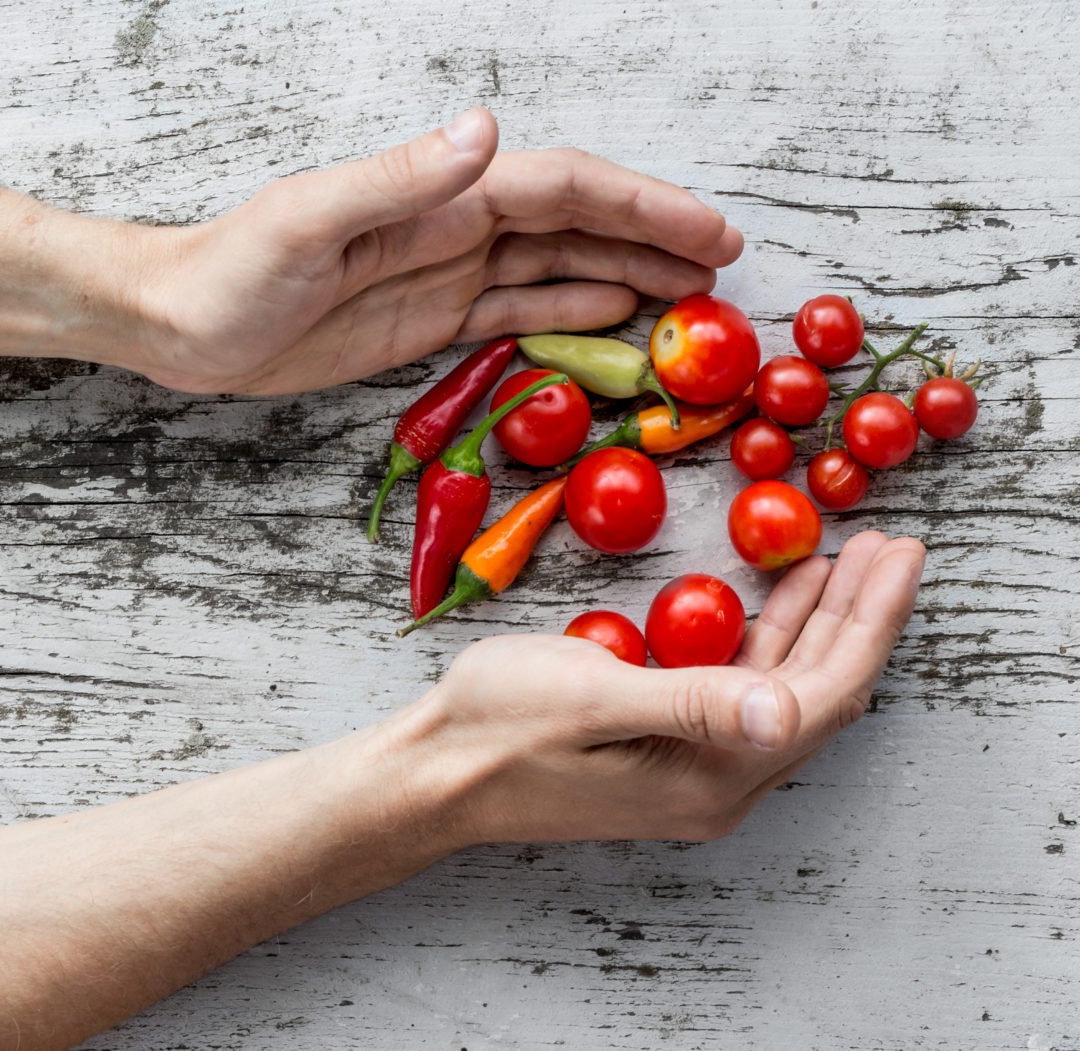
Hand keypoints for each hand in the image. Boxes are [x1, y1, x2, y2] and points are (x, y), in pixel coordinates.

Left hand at [122, 108, 742, 393]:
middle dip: (653, 238)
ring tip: (691, 298)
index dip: (639, 206)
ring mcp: (443, 274)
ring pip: (557, 267)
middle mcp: (452, 227)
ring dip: (626, 276)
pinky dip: (570, 313)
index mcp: (436, 196)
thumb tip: (485, 132)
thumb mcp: (306, 221)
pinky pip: (515, 312)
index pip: (560, 190)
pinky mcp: (426, 321)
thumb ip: (397, 180)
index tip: (705, 233)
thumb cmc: (227, 270)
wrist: (177, 322)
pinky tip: (613, 317)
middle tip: (726, 270)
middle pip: (576, 225)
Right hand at [397, 531, 925, 844]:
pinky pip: (744, 696)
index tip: (900, 557)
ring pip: (785, 694)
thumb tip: (785, 712)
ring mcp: (692, 775)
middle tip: (891, 546)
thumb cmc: (494, 729)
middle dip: (858, 618)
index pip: (822, 695)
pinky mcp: (667, 756)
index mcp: (708, 777)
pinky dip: (770, 641)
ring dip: (818, 626)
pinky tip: (775, 598)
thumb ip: (690, 703)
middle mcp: (716, 786)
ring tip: (848, 560)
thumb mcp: (589, 698)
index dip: (868, 622)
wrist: (431, 774)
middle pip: (818, 695)